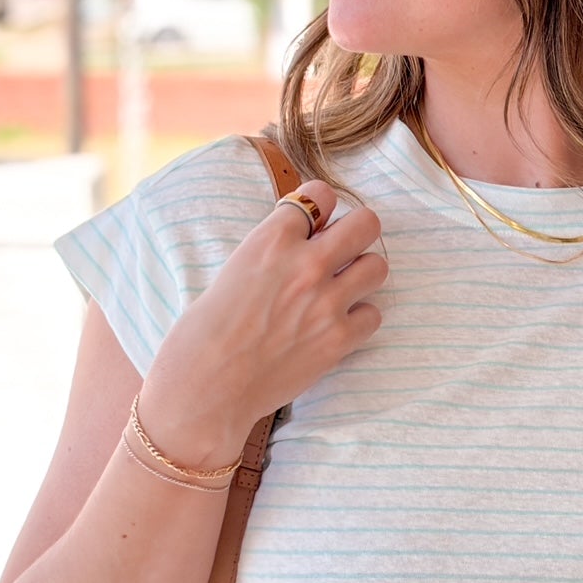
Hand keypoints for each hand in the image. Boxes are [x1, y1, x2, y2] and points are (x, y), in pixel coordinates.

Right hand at [137, 179, 385, 467]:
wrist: (205, 388)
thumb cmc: (204, 331)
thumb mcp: (234, 269)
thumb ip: (273, 250)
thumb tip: (307, 236)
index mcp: (271, 240)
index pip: (321, 194)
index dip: (320, 208)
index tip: (314, 224)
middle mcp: (305, 265)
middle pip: (366, 223)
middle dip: (356, 233)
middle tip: (342, 251)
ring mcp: (326, 303)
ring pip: (377, 266)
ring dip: (361, 275)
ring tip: (341, 289)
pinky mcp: (338, 340)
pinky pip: (373, 315)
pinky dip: (358, 319)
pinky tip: (336, 325)